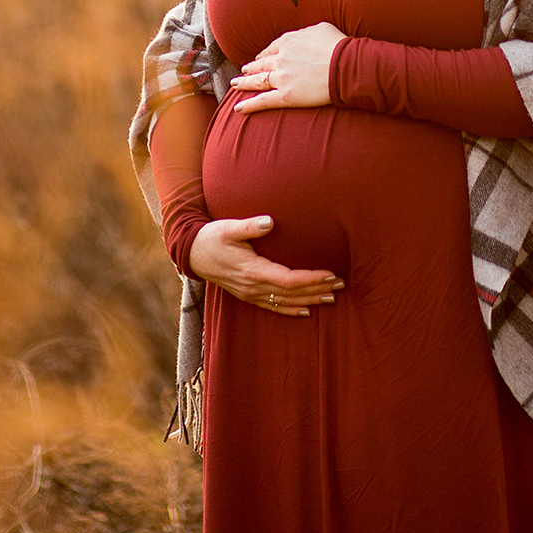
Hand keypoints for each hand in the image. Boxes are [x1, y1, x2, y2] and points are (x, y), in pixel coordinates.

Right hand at [188, 215, 343, 315]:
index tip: (330, 274)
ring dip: (309, 300)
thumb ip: (250, 226)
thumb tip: (269, 221)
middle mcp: (253, 287)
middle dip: (317, 290)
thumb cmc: (212, 237)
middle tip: (340, 285)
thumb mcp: (229, 227)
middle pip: (291, 294)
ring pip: (285, 302)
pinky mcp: (248, 295)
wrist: (192, 253)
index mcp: (252, 270)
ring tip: (331, 298)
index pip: (288, 280)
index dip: (311, 279)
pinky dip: (291, 310)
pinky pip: (274, 307)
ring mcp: (250, 293)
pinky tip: (306, 311)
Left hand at [230, 21, 344, 110]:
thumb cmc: (338, 45)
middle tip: (243, 70)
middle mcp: (281, 59)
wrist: (345, 65)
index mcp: (288, 42)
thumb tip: (304, 35)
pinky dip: (249, 105)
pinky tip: (238, 108)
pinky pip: (263, 101)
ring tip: (235, 84)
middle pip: (261, 64)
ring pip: (257, 81)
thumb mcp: (321, 28)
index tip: (260, 58)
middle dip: (250, 67)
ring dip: (244, 83)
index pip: (271, 49)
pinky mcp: (285, 96)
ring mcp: (281, 78)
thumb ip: (306, 32)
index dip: (264, 54)